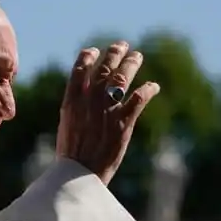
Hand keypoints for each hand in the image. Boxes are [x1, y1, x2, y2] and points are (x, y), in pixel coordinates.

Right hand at [56, 41, 159, 185]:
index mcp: (72, 100)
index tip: (96, 51)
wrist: (80, 175)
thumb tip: (83, 94)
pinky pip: (139, 98)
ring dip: (131, 64)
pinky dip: (148, 89)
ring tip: (137, 56)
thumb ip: (76, 105)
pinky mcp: (123, 122)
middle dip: (115, 54)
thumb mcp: (67, 123)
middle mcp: (90, 100)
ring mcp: (107, 110)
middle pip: (105, 68)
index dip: (89, 56)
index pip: (80, 68)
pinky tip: (153, 86)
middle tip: (122, 45)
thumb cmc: (72, 152)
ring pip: (122, 78)